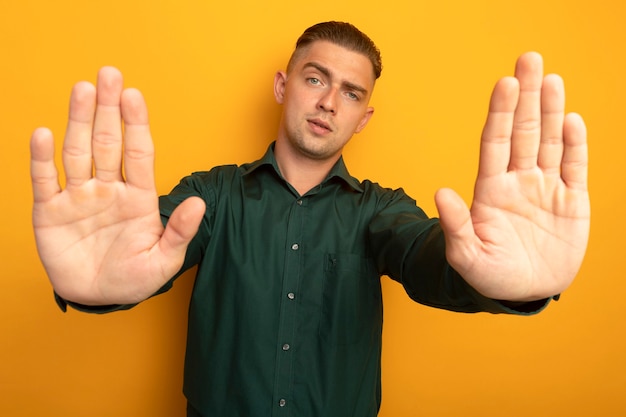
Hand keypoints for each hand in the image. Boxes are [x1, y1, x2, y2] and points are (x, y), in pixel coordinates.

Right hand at [30, 67, 205, 304]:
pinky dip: (42, 158)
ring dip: (79, 121)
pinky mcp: (50, 211)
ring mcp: (79, 197)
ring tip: (82, 89)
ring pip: (78, 152)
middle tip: (109, 74)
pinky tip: (44, 134)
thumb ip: (179, 232)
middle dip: (108, 109)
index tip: (134, 95)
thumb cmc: (134, 278)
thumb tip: (198, 204)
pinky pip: (45, 181)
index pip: (139, 153)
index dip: (136, 124)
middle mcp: (108, 189)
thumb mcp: (163, 260)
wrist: (98, 297)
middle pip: (108, 141)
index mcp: (139, 197)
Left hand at [434, 52, 589, 300]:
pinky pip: (574, 167)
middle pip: (522, 131)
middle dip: (526, 96)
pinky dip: (575, 145)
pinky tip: (572, 119)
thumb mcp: (466, 256)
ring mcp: (545, 188)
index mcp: (491, 190)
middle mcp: (518, 181)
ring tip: (551, 78)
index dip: (500, 113)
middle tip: (529, 59)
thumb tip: (441, 193)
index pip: (494, 143)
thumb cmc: (489, 275)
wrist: (524, 291)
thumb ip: (456, 226)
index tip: (504, 83)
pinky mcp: (571, 201)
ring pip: (548, 141)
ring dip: (551, 111)